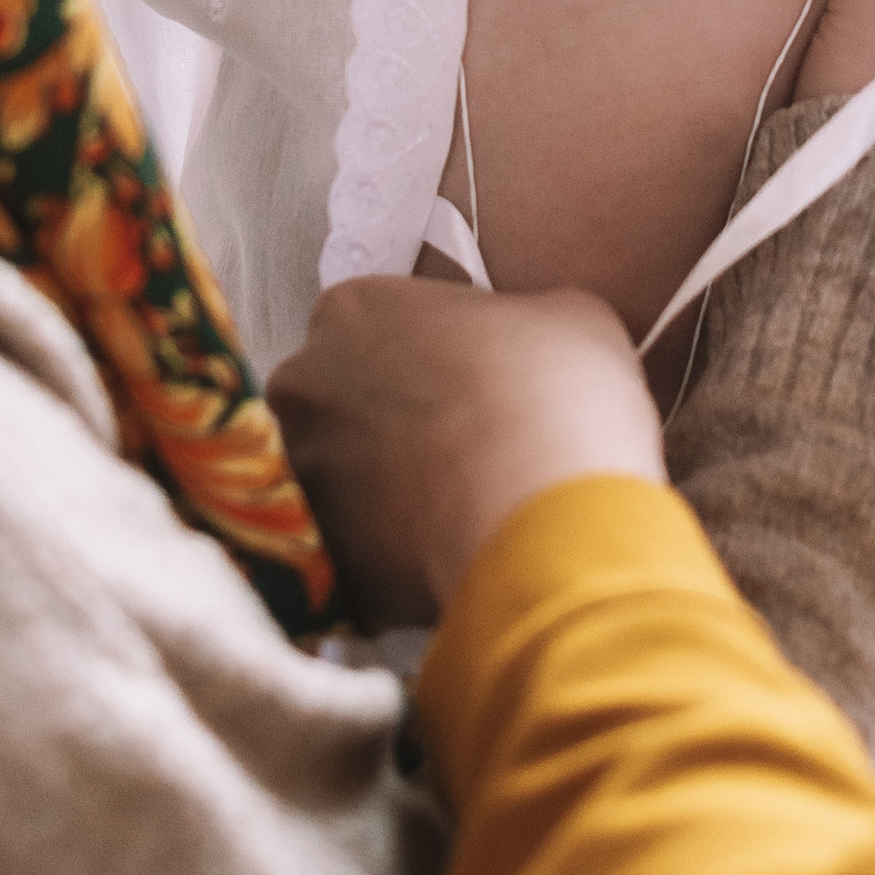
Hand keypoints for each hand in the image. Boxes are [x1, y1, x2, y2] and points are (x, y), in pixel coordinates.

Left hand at [270, 278, 664, 629]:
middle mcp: (306, 387)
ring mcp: (306, 480)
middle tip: (469, 446)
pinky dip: (403, 562)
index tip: (477, 380)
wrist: (546, 519)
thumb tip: (521, 349)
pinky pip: (364, 559)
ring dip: (394, 494)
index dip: (435, 354)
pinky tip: (461, 556)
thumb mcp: (568, 317)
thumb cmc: (557, 395)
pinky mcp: (325, 565)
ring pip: (349, 484)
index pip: (381, 323)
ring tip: (470, 508)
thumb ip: (520, 322)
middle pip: (347, 401)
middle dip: (397, 424)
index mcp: (354, 309)